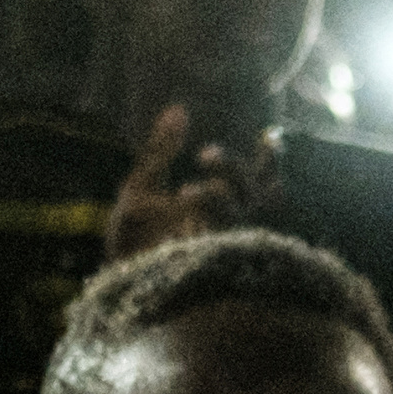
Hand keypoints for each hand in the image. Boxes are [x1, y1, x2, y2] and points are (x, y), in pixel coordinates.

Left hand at [110, 100, 278, 261]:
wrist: (120, 284)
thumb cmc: (134, 241)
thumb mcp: (142, 186)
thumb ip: (161, 149)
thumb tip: (179, 109)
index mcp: (220, 204)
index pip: (260, 178)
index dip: (271, 159)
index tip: (269, 135)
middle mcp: (232, 223)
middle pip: (253, 189)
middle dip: (232, 168)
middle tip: (204, 155)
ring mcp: (226, 243)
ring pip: (242, 208)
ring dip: (218, 192)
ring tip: (185, 190)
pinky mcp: (216, 260)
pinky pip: (225, 231)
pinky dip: (208, 210)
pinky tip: (184, 199)